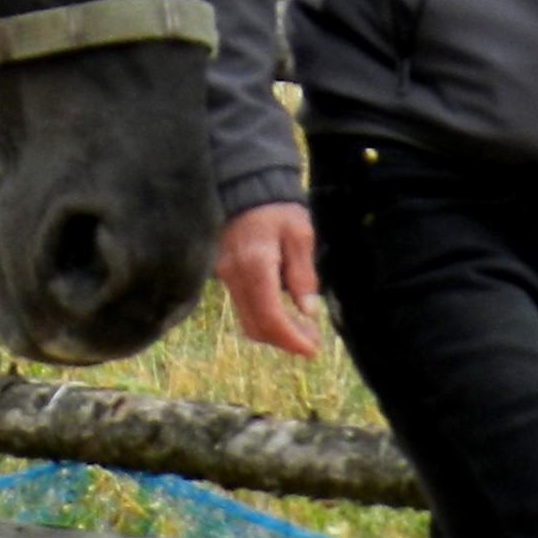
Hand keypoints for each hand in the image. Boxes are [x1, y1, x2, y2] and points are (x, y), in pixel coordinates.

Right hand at [215, 202, 323, 357]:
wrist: (245, 187)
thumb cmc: (277, 209)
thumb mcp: (299, 234)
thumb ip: (303, 274)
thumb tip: (308, 311)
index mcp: (256, 264)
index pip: (270, 315)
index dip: (291, 339)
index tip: (313, 349)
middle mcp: (235, 275)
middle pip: (257, 325)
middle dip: (286, 340)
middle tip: (313, 340)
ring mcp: (225, 277)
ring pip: (248, 321)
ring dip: (276, 333)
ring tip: (302, 328)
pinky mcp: (225, 276)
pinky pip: (243, 308)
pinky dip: (265, 319)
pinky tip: (284, 313)